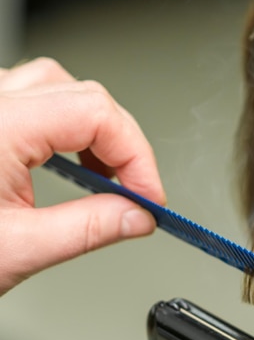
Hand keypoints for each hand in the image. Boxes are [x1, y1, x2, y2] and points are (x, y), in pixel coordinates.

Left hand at [0, 58, 164, 294]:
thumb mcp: (18, 248)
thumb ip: (88, 230)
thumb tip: (136, 218)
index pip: (96, 114)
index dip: (136, 156)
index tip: (149, 197)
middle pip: (85, 96)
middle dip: (123, 146)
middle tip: (136, 194)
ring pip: (62, 90)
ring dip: (97, 133)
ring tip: (108, 178)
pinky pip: (39, 101)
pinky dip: (70, 130)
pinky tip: (74, 163)